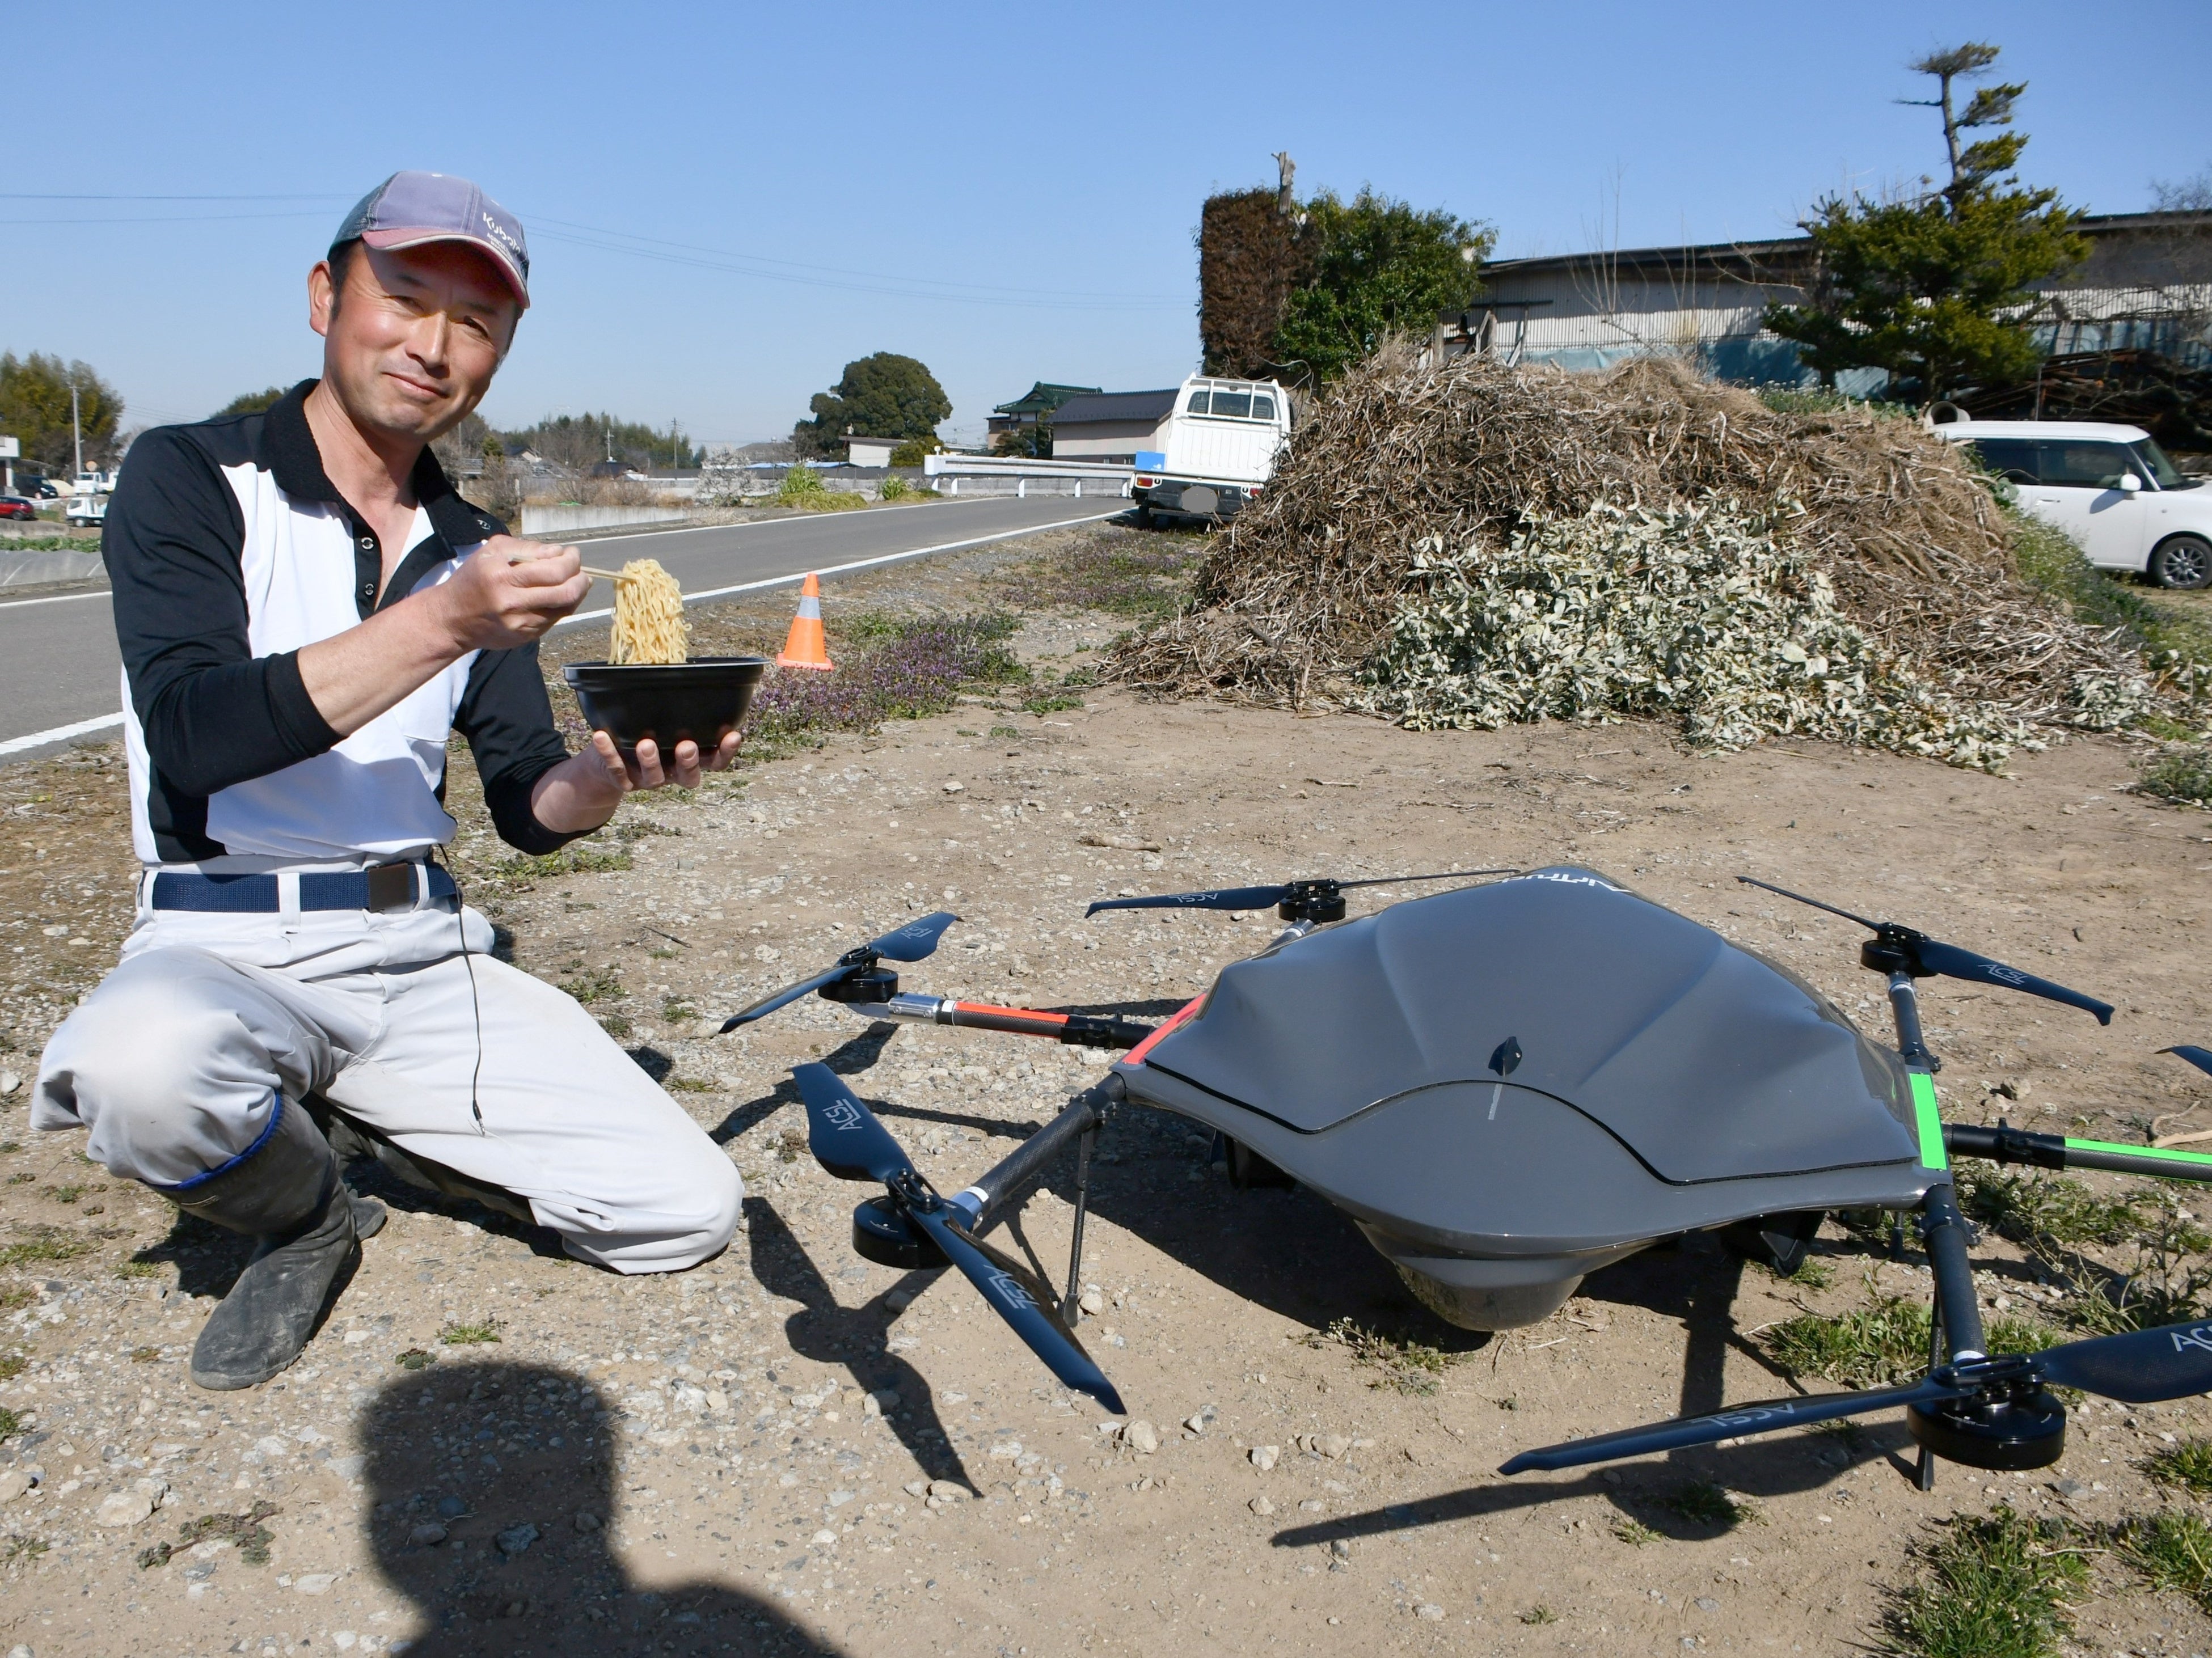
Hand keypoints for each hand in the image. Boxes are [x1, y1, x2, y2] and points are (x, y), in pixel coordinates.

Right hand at [432, 535, 590, 650]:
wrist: (453, 618)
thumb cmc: (474, 579)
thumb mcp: (491, 552)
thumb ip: (525, 547)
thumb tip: (557, 552)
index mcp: (502, 576)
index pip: (552, 569)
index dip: (570, 559)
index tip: (570, 553)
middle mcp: (512, 602)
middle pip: (565, 591)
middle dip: (581, 577)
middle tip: (580, 568)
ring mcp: (521, 623)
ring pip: (565, 607)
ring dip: (578, 591)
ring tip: (578, 580)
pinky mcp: (525, 636)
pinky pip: (555, 619)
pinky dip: (564, 605)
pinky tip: (562, 595)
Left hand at [527, 728, 742, 835]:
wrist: (607, 765)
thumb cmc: (644, 733)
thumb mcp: (663, 722)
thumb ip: (676, 708)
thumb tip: (685, 668)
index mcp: (688, 759)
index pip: (715, 762)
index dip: (726, 752)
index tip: (733, 735)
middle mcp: (672, 772)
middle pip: (688, 777)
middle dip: (689, 762)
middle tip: (687, 745)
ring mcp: (647, 779)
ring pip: (654, 777)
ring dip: (650, 761)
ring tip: (645, 744)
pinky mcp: (622, 780)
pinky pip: (615, 770)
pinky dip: (608, 754)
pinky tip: (600, 736)